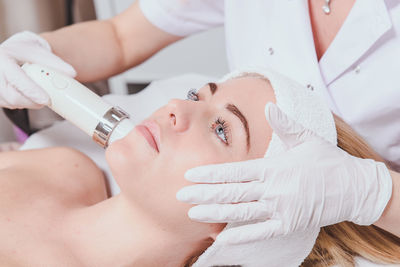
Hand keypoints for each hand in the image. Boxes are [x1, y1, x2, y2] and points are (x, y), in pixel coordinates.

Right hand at [0, 31, 75, 108]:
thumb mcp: (39, 51)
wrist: (12, 51)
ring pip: (11, 103)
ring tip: (38, 93)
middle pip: (12, 96)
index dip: (32, 91)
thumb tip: (71, 73)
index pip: (17, 79)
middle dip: (33, 101)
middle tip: (48, 100)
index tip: (46, 100)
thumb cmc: (24, 50)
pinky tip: (28, 94)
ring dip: (29, 102)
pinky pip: (10, 104)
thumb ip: (55, 62)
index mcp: (3, 58)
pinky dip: (23, 102)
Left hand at [176, 103, 392, 243]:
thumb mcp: (305, 137)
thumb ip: (283, 123)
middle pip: (231, 192)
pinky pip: (260, 232)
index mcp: (273, 167)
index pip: (234, 171)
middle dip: (203, 194)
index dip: (210, 174)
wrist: (354, 186)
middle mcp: (273, 188)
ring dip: (214, 214)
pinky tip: (220, 238)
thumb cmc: (327, 161)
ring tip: (192, 214)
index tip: (190, 175)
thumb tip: (268, 106)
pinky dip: (240, 235)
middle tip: (180, 195)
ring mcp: (280, 208)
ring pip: (240, 212)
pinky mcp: (288, 224)